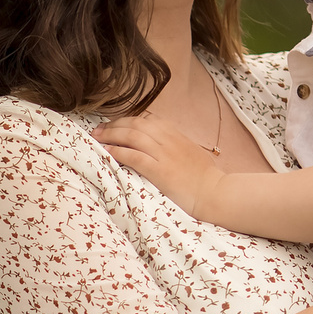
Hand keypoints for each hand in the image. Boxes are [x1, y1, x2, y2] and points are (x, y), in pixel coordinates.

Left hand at [93, 113, 221, 214]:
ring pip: (132, 136)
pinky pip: (134, 156)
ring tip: (96, 138)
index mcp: (176, 134)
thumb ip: (173, 145)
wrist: (215, 193)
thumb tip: (156, 144)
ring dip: (111, 135)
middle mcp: (169, 140)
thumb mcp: (189, 152)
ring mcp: (164, 154)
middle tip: (98, 130)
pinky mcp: (160, 171)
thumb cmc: (204, 178)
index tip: (113, 126)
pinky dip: (118, 152)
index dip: (126, 121)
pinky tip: (106, 152)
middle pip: (135, 124)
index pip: (146, 119)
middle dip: (113, 125)